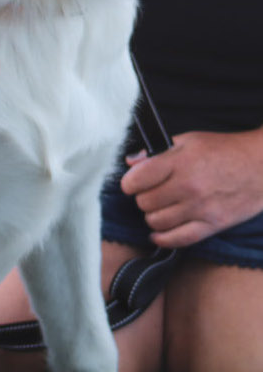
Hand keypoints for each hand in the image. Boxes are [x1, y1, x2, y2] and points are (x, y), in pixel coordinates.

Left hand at [121, 128, 262, 247]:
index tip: (133, 181)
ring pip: (157, 222)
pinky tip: (158, 233)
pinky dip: (163, 238)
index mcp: (181, 162)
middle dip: (142, 197)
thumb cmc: (224, 150)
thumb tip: (130, 161)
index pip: (138, 179)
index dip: (129, 181)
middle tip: (150, 192)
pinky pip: (178, 240)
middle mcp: (189, 187)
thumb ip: (158, 151)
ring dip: (152, 216)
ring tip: (159, 207)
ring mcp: (201, 209)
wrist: (261, 166)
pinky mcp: (213, 226)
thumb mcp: (190, 140)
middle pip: (145, 202)